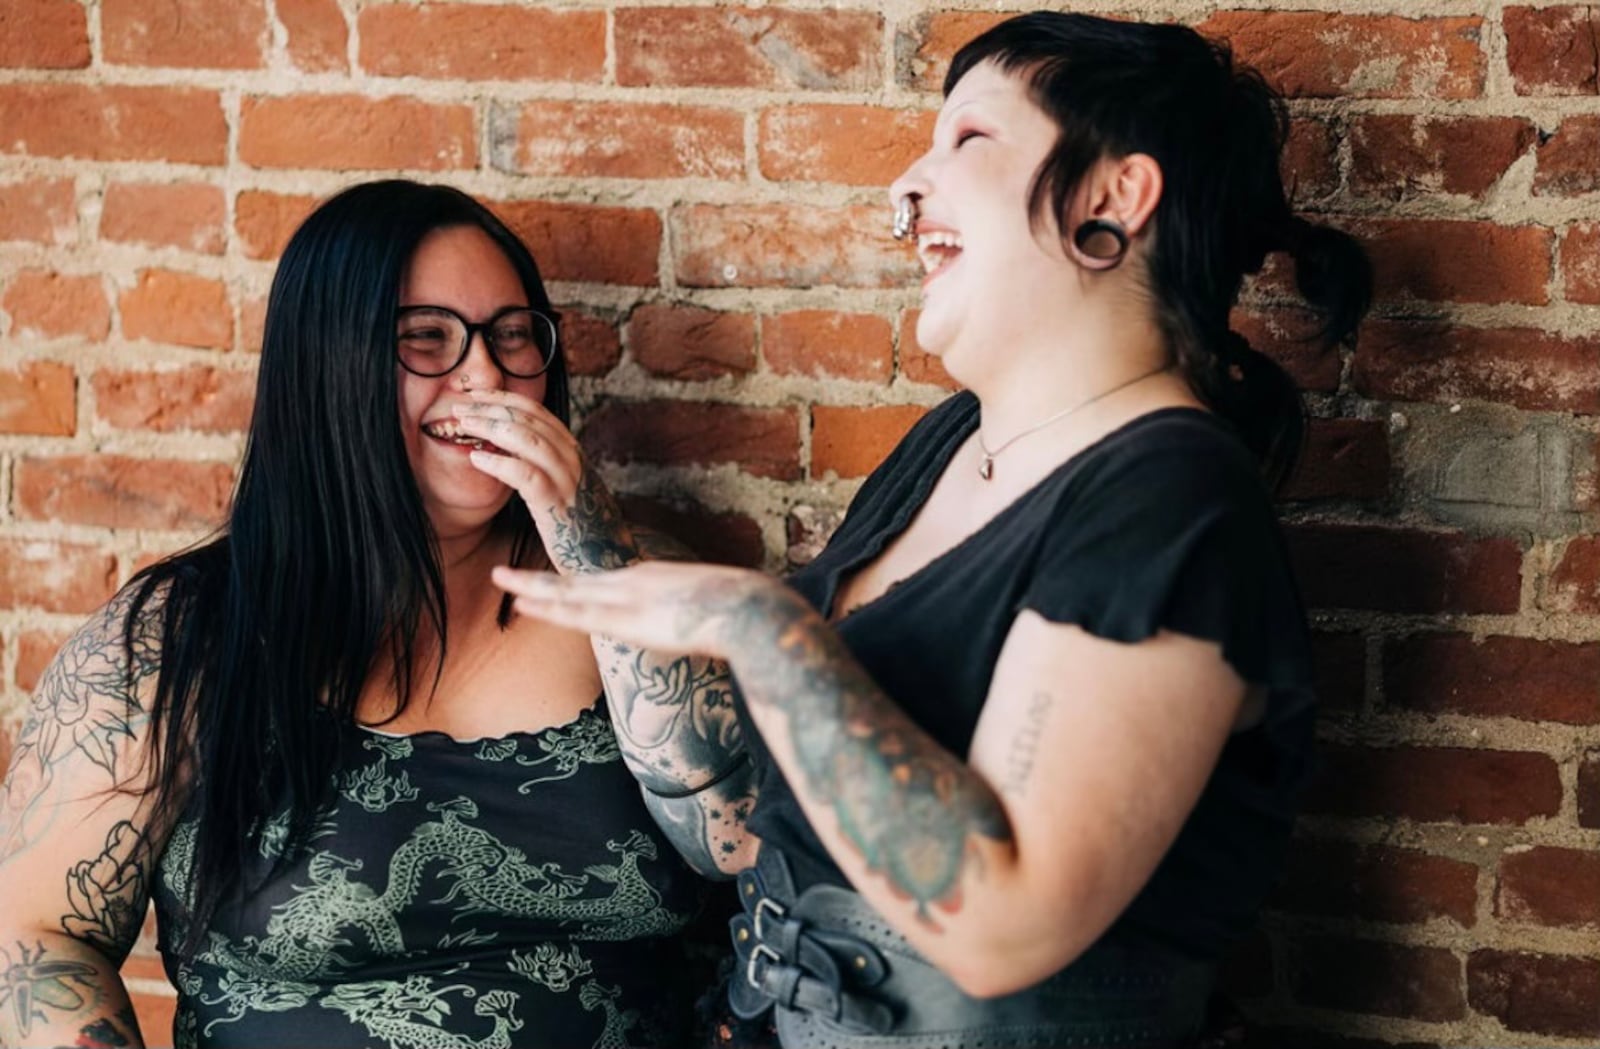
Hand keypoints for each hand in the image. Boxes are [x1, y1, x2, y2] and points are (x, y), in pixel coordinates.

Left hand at [458, 391, 636, 573]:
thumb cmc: (580, 527)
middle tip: (459, 404)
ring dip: (490, 426)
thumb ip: (543, 466)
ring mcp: (567, 480)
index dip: (502, 397)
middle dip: (490, 407)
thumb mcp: (565, 487)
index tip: (474, 394)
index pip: (535, 410)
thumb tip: (508, 452)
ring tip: (463, 424)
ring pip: (527, 439)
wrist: (608, 560)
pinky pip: (526, 475)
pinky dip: (499, 463)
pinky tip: (476, 459)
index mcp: (572, 450)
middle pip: (528, 418)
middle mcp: (572, 458)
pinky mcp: (557, 505)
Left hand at [491, 561, 788, 658]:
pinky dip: (549, 608)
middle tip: (505, 575)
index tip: (546, 586)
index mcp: (651, 581)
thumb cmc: (740, 611)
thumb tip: (698, 624)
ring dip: (532, 588)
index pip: (600, 584)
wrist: (749, 608)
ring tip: (501, 579)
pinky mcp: (628, 616)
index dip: (569, 586)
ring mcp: (629, 597)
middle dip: (539, 581)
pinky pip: (578, 612)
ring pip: (569, 593)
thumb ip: (692, 615)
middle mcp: (633, 583)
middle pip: (576, 582)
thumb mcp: (708, 611)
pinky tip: (525, 604)